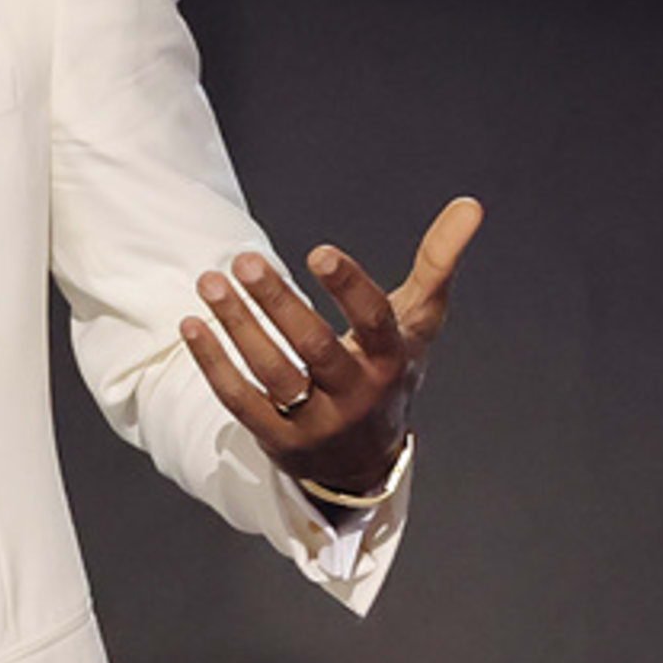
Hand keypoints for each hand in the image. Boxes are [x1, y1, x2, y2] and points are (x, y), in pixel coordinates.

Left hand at [177, 197, 483, 499]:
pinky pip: (240, 401)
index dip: (348, 287)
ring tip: (210, 281)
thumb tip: (470, 203)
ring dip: (237, 326)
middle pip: (314, 348)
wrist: (364, 459)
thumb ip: (439, 263)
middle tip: (245, 260)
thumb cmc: (389, 369)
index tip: (318, 252)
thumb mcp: (418, 322)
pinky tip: (192, 325)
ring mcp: (315, 421)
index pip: (374, 321)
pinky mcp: (277, 439)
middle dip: (278, 303)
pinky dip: (213, 363)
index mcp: (390, 360)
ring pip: (272, 373)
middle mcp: (355, 394)